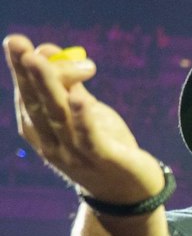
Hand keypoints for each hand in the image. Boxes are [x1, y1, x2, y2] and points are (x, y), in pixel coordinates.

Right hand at [6, 36, 161, 203]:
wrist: (132, 194)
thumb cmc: (104, 146)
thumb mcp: (84, 113)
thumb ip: (68, 86)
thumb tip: (50, 51)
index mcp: (42, 132)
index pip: (27, 98)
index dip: (20, 70)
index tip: (20, 42)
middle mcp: (52, 144)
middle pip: (36, 104)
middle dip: (25, 72)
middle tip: (15, 42)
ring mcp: (75, 154)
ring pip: (58, 116)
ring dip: (47, 86)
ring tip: (37, 60)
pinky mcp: (103, 160)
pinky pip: (90, 138)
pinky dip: (84, 118)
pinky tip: (81, 98)